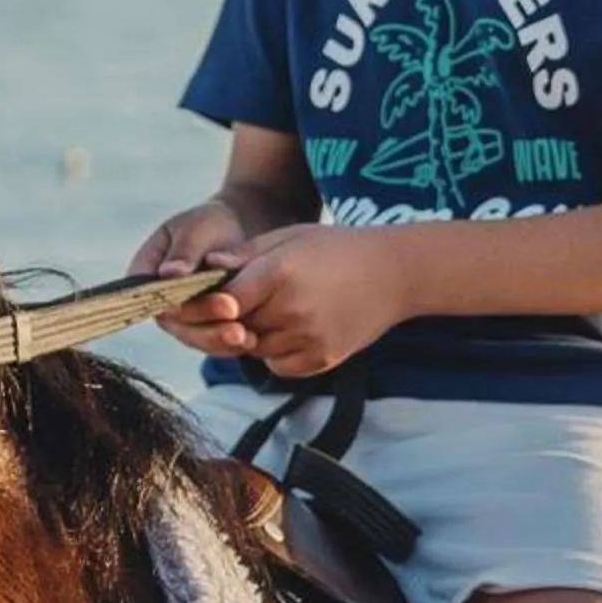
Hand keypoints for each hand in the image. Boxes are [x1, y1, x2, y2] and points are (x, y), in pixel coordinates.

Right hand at [131, 200, 254, 355]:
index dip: (178, 303)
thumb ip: (184, 252)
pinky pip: (212, 342)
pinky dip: (230, 344)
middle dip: (205, 323)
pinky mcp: (201, 329)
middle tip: (233, 316)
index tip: (210, 301)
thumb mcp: (195, 230)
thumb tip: (169, 273)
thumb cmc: (208, 225)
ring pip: (194, 338)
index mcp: (144, 274)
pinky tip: (251, 341)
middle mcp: (157, 302)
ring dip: (219, 340)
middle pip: (175, 323)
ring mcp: (179, 320)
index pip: (151, 296)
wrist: (232, 236)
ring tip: (245, 336)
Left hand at [211, 223, 407, 379]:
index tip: (214, 297)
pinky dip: (276, 352)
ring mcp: (307, 338)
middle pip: (236, 327)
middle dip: (234, 317)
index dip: (213, 301)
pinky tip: (293, 328)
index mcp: (278, 274)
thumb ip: (246, 255)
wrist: (395, 273)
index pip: (223, 300)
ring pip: (255, 348)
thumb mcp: (290, 237)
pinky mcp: (321, 359)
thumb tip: (206, 268)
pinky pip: (278, 365)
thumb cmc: (337, 248)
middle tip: (248, 302)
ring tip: (278, 310)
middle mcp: (291, 310)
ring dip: (255, 334)